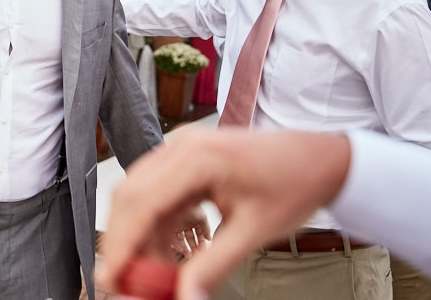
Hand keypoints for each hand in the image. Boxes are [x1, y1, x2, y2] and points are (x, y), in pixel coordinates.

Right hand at [97, 130, 349, 298]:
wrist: (319, 158)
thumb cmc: (294, 183)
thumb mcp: (254, 232)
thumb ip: (213, 266)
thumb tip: (184, 297)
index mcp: (198, 156)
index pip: (142, 201)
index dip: (121, 243)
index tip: (111, 277)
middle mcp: (181, 146)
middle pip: (130, 196)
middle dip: (124, 242)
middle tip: (123, 282)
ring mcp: (181, 150)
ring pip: (139, 197)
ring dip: (142, 237)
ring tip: (157, 274)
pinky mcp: (185, 161)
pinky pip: (158, 196)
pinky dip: (159, 227)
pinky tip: (176, 252)